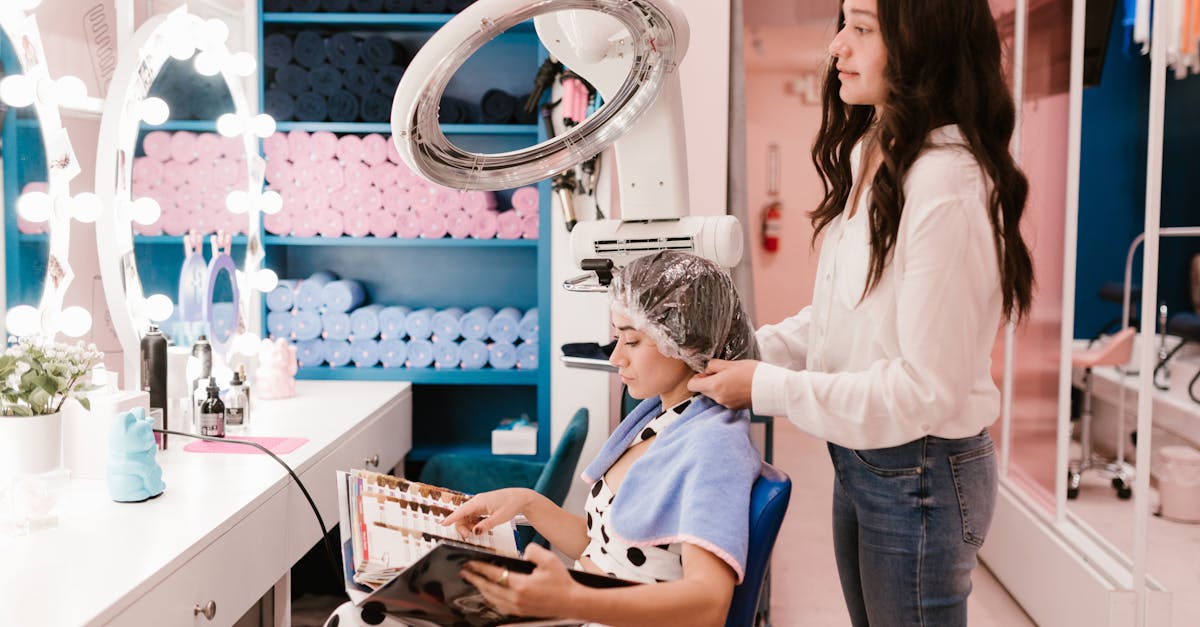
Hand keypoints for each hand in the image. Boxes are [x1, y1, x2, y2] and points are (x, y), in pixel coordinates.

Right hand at [440, 488, 533, 537]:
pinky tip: (480, 527)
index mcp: (479, 501)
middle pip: (462, 515)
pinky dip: (474, 523)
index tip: (442, 524)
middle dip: (462, 526)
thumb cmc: (512, 504)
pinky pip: (473, 516)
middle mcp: (477, 501)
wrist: (521, 498)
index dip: (451, 518)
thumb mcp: (499, 518)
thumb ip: (486, 525)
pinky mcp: (483, 507)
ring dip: (469, 526)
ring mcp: (479, 504)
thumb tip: (475, 532)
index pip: (461, 511)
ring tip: (478, 532)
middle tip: (468, 536)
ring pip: (467, 516)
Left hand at [459, 543, 576, 617]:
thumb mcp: (549, 560)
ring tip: (474, 581)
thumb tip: (523, 551)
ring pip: (492, 599)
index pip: (494, 575)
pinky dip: (491, 599)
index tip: (470, 563)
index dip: (480, 568)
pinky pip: (499, 606)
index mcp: (521, 585)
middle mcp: (516, 599)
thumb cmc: (562, 583)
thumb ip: (533, 550)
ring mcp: (517, 608)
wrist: (572, 602)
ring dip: (481, 589)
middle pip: (488, 589)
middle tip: (465, 572)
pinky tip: (489, 594)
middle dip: (474, 579)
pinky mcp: (521, 612)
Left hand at [687, 359, 758, 409]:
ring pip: (715, 395)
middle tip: (723, 373)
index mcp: (714, 386)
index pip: (692, 385)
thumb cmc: (752, 373)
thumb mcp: (730, 364)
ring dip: (720, 387)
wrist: (770, 387)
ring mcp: (727, 404)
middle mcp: (718, 398)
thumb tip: (707, 369)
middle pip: (704, 390)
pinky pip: (725, 399)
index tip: (707, 372)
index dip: (697, 377)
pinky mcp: (735, 407)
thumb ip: (714, 365)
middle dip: (709, 381)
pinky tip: (739, 386)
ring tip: (733, 378)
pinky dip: (728, 393)